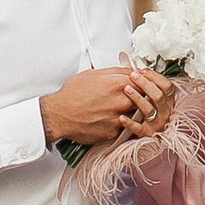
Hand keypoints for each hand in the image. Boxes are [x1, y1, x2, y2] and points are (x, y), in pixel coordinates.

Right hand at [42, 67, 158, 151]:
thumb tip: (131, 71)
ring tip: (117, 110)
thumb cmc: (73, 94)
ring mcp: (119, 119)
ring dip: (131, 113)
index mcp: (119, 84)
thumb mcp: (94, 74)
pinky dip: (119, 125)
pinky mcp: (114, 133)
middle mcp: (122, 102)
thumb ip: (116, 72)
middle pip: (143, 99)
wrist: (59, 115)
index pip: (145, 82)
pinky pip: (123, 128)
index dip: (144, 83)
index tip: (143, 84)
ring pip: (135, 115)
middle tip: (130, 98)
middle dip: (139, 98)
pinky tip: (109, 120)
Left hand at [122, 69, 177, 136]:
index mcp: (168, 101)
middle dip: (145, 84)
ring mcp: (157, 123)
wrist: (149, 135)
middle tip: (133, 76)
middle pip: (158, 96)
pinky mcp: (147, 133)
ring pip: (149, 110)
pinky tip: (121, 117)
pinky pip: (138, 128)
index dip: (155, 77)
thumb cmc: (149, 111)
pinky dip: (130, 123)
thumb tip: (139, 71)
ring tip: (126, 89)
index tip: (143, 71)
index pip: (167, 87)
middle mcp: (165, 112)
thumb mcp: (154, 97)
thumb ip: (150, 86)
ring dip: (137, 98)